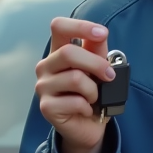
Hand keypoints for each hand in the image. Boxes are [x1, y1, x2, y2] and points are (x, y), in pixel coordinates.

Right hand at [35, 17, 115, 152]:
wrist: (89, 126)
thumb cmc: (93, 94)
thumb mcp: (99, 69)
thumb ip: (98, 51)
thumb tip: (101, 34)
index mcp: (58, 52)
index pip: (59, 26)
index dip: (80, 26)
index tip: (102, 34)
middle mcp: (46, 66)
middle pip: (68, 52)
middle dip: (96, 64)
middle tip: (110, 76)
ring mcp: (43, 86)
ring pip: (74, 78)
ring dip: (93, 90)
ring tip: (94, 97)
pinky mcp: (46, 107)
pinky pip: (74, 101)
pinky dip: (88, 106)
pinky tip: (86, 109)